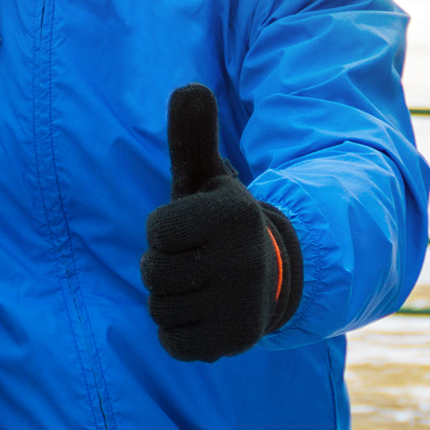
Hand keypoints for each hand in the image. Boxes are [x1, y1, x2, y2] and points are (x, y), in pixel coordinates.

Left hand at [139, 83, 300, 361]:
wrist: (275, 277)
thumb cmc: (222, 224)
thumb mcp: (208, 180)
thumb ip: (192, 138)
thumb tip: (188, 87)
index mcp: (235, 214)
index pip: (155, 231)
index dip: (164, 232)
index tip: (194, 229)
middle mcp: (243, 260)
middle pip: (153, 273)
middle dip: (164, 267)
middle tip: (196, 262)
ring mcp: (242, 304)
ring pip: (160, 310)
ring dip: (171, 300)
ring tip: (202, 288)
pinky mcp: (236, 341)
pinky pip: (174, 343)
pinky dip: (180, 333)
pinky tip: (205, 315)